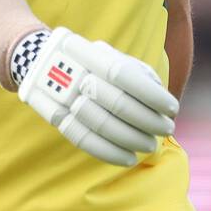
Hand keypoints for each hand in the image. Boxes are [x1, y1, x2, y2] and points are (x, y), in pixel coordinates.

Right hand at [16, 26, 179, 166]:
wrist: (38, 60)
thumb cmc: (88, 61)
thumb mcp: (109, 54)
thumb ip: (134, 72)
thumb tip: (163, 99)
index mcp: (89, 52)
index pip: (124, 75)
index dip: (151, 94)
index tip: (172, 108)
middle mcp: (73, 73)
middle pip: (117, 102)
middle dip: (147, 120)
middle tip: (166, 128)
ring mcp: (60, 96)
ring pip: (101, 124)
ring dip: (132, 139)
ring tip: (151, 145)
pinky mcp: (55, 117)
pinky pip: (83, 140)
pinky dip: (109, 153)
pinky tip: (129, 158)